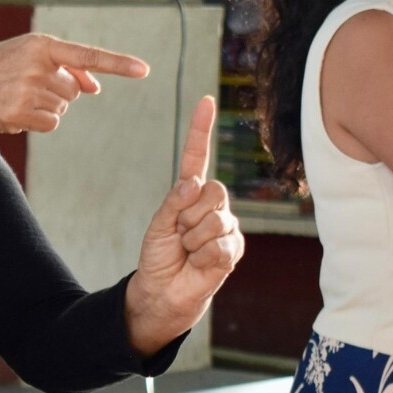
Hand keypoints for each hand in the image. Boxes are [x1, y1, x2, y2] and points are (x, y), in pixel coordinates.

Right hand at [0, 33, 149, 141]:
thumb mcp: (27, 56)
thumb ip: (63, 66)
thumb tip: (95, 87)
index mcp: (41, 45)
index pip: (86, 55)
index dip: (118, 63)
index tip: (144, 70)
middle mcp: (38, 66)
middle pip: (74, 91)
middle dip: (57, 92)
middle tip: (27, 87)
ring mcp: (29, 90)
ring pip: (63, 108)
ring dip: (45, 108)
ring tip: (17, 97)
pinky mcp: (21, 112)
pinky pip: (51, 123)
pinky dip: (38, 122)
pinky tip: (16, 112)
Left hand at [125, 96, 243, 354]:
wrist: (164, 291)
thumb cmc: (160, 256)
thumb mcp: (158, 224)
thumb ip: (174, 201)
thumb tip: (195, 183)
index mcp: (190, 193)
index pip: (197, 156)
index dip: (201, 130)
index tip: (205, 101)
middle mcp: (212, 205)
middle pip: (213, 190)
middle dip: (189, 215)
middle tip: (181, 235)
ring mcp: (226, 225)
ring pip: (216, 218)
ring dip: (193, 239)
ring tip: (188, 251)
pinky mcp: (234, 248)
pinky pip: (221, 243)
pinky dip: (204, 255)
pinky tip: (200, 263)